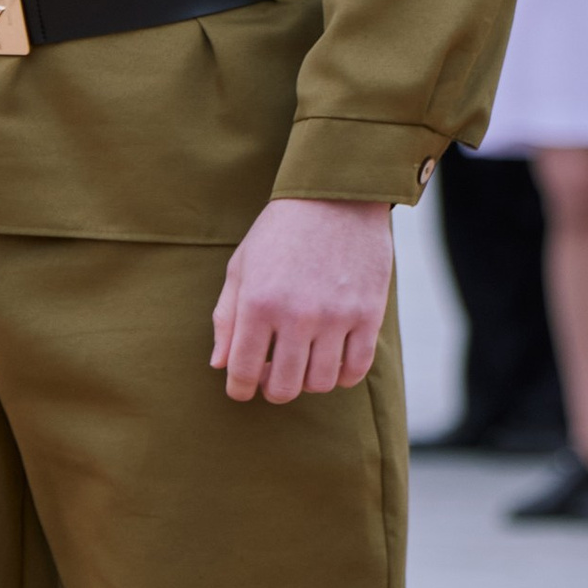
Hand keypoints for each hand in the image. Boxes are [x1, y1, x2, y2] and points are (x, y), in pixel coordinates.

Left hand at [211, 196, 393, 405]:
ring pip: (319, 384)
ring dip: (307, 382)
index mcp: (257, 303)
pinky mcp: (367, 315)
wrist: (335, 197)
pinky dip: (342, 376)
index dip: (239, 389)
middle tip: (273, 376)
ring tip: (303, 363)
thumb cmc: (280, 232)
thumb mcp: (241, 266)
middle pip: (282, 387)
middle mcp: (295, 315)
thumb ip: (226, 318)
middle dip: (272, 389)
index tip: (241, 390)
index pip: (242, 371)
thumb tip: (220, 364)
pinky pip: (355, 370)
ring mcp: (335, 317)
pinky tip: (333, 360)